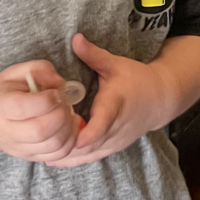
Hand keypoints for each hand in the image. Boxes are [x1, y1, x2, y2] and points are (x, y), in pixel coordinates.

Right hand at [0, 60, 80, 161]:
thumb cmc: (3, 92)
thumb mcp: (16, 72)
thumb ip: (39, 70)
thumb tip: (60, 83)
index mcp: (1, 106)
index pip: (23, 108)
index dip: (46, 99)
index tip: (56, 92)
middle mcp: (7, 131)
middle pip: (39, 131)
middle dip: (60, 115)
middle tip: (64, 103)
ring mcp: (19, 148)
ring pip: (52, 146)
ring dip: (68, 128)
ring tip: (67, 114)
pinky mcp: (30, 157)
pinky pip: (57, 155)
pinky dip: (69, 141)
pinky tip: (68, 126)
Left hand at [45, 34, 165, 167]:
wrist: (159, 100)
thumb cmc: (136, 79)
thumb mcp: (115, 64)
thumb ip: (93, 54)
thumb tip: (75, 38)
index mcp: (115, 105)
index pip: (104, 122)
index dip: (91, 132)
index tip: (76, 138)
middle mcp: (116, 128)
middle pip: (92, 144)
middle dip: (68, 146)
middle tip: (41, 144)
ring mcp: (114, 141)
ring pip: (90, 155)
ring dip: (68, 156)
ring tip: (40, 155)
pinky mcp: (112, 147)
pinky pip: (91, 158)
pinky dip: (74, 160)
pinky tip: (53, 160)